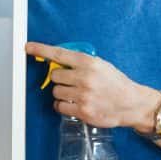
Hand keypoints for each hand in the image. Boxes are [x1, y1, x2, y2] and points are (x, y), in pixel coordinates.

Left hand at [25, 42, 158, 130]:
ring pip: (56, 92)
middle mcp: (85, 78)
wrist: (132, 103)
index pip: (59, 54)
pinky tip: (74, 104)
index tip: (28, 48)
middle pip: (54, 75)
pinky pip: (59, 107)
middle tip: (71, 82)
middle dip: (59, 79)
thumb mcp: (101, 65)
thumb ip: (81, 63)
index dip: (41, 50)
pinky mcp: (83, 111)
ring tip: (76, 94)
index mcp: (89, 63)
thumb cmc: (116, 83)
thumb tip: (58, 62)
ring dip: (61, 93)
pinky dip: (63, 106)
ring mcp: (83, 95)